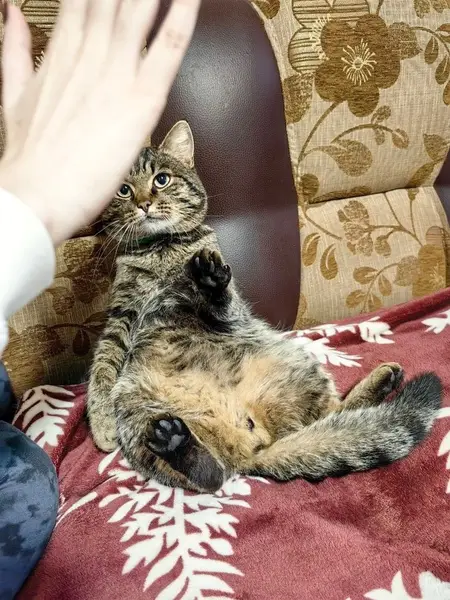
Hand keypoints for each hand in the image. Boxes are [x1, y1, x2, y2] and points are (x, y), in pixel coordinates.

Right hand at [0, 0, 199, 245]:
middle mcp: (89, 51)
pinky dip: (182, 15)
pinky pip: (167, 46)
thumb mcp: (11, 94)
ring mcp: (115, 72)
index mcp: (62, 50)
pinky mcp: (140, 100)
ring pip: (140, 8)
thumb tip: (10, 10)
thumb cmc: (27, 156)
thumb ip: (14, 48)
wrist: (33, 197)